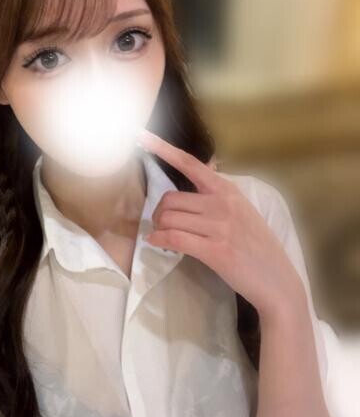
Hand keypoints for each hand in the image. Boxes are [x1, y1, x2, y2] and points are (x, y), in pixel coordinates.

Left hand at [137, 128, 306, 318]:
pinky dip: (159, 240)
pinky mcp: (215, 250)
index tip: (140, 136)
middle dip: (159, 213)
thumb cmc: (256, 245)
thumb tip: (207, 164)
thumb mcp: (242, 209)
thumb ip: (220, 190)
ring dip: (158, 229)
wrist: (277, 279)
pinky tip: (156, 243)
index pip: (191, 164)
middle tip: (161, 225)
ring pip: (169, 219)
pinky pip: (174, 238)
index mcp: (227, 191)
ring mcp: (220, 227)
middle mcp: (223, 204)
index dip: (163, 149)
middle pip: (170, 198)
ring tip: (163, 236)